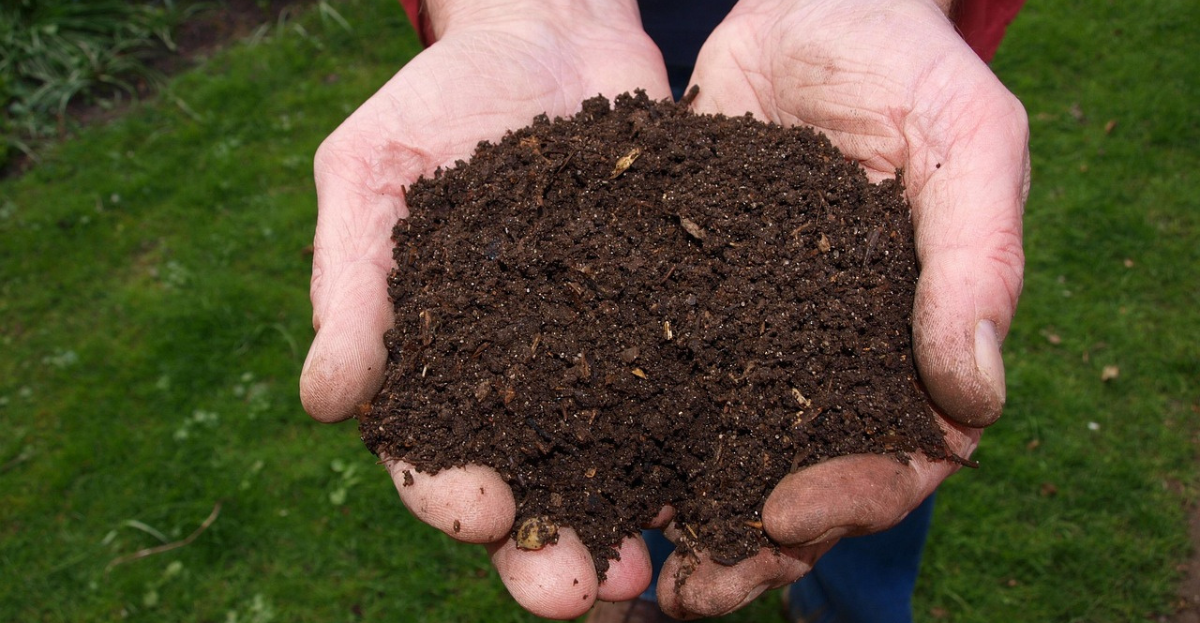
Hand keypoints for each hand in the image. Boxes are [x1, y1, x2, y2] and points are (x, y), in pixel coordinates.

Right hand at [300, 1, 670, 617]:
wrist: (550, 35)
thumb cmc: (440, 101)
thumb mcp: (372, 173)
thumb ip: (350, 284)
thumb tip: (324, 403)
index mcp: (436, 362)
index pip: (431, 452)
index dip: (449, 493)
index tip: (481, 511)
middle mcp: (520, 380)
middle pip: (529, 488)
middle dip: (546, 550)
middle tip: (576, 593)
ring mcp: (600, 357)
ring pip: (612, 466)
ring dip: (627, 527)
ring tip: (651, 575)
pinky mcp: (669, 325)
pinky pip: (688, 396)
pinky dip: (703, 447)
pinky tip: (728, 483)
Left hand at [654, 0, 1028, 616]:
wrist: (807, 7)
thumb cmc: (904, 65)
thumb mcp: (965, 140)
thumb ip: (978, 259)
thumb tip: (976, 399)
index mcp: (909, 344)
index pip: (899, 457)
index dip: (851, 499)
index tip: (784, 515)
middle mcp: (828, 360)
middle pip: (799, 483)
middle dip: (749, 546)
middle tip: (688, 593)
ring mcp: (752, 340)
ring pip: (719, 454)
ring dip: (676, 518)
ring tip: (622, 568)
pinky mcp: (680, 307)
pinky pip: (650, 386)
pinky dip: (620, 438)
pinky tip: (573, 474)